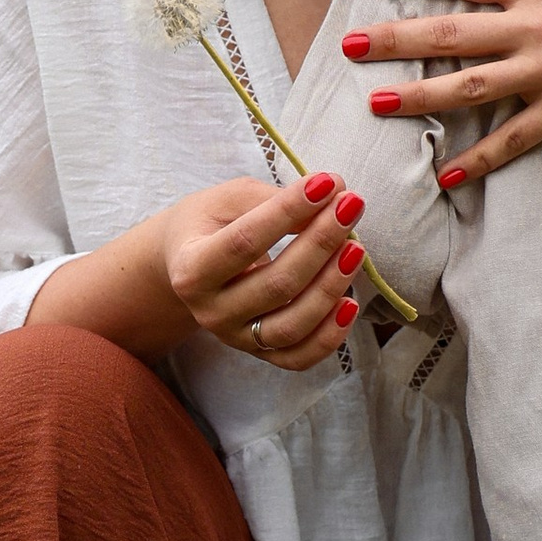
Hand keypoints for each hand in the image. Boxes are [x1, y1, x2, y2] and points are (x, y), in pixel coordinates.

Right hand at [159, 173, 365, 366]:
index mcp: (192, 268)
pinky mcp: (259, 353)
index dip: (289, 211)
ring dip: (331, 287)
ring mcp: (235, 337)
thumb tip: (333, 196)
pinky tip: (350, 303)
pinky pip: (299, 357)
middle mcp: (210, 311)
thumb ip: (274, 199)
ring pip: (291, 326)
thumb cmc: (211, 224)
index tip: (326, 183)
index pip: (246, 241)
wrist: (185, 265)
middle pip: (276, 285)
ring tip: (356, 248)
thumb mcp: (229, 200)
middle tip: (351, 205)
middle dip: (320, 243)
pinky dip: (330, 336)